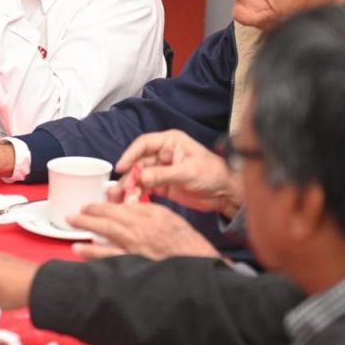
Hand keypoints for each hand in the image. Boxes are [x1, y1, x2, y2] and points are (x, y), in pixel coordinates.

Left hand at [70, 202, 220, 260]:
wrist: (196, 261)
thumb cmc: (183, 238)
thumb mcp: (166, 215)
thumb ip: (144, 209)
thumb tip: (124, 207)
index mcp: (147, 217)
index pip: (117, 209)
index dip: (99, 207)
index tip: (87, 206)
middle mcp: (140, 233)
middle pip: (108, 223)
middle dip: (88, 218)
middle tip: (72, 216)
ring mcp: (136, 251)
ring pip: (107, 241)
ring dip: (88, 236)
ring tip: (73, 234)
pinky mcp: (135, 267)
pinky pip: (112, 260)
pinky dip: (96, 256)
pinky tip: (83, 253)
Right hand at [114, 130, 242, 215]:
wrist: (224, 193)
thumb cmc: (213, 173)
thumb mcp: (188, 171)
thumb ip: (163, 174)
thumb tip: (142, 177)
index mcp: (170, 142)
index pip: (144, 144)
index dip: (130, 154)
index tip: (121, 166)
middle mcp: (163, 154)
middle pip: (138, 162)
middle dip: (128, 175)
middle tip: (121, 189)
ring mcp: (161, 169)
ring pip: (139, 176)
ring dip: (129, 187)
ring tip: (120, 198)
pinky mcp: (162, 185)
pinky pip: (144, 187)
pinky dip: (137, 194)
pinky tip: (130, 201)